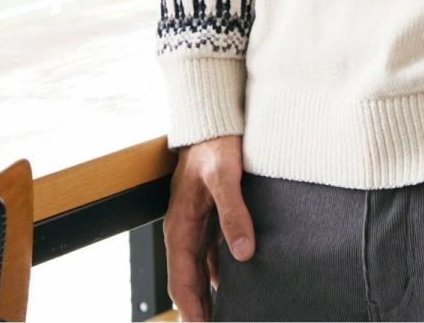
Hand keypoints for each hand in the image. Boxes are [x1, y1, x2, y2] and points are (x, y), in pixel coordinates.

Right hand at [163, 135, 254, 321]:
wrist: (213, 121)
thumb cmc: (214, 144)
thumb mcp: (224, 176)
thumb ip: (233, 212)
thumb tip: (243, 252)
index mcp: (179, 228)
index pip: (181, 283)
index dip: (192, 310)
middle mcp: (184, 232)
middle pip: (189, 284)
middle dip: (201, 311)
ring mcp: (196, 226)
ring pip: (200, 273)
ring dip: (211, 296)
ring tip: (233, 316)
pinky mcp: (210, 219)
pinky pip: (213, 256)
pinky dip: (222, 275)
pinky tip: (240, 285)